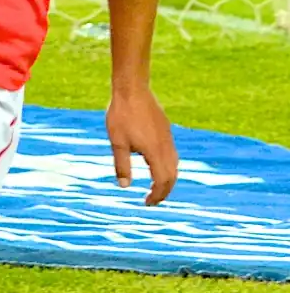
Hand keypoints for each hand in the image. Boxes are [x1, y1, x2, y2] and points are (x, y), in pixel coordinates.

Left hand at [106, 87, 177, 206]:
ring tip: (156, 187)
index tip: (147, 203)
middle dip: (164, 191)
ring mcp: (167, 137)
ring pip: (175, 164)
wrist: (132, 89)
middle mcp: (165, 146)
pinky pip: (172, 154)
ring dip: (168, 179)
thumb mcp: (117, 143)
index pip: (162, 181)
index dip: (157, 195)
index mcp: (154, 152)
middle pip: (172, 176)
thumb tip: (125, 186)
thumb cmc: (121, 115)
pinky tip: (157, 166)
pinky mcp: (166, 129)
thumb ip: (122, 165)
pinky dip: (168, 166)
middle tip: (152, 200)